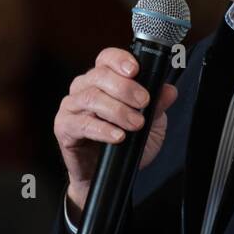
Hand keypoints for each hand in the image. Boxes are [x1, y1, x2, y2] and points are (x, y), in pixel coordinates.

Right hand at [54, 46, 178, 213]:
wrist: (110, 175)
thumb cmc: (127, 144)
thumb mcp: (151, 123)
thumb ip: (158, 105)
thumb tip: (169, 90)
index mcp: (103, 80)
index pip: (106, 58)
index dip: (119, 60)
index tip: (135, 70)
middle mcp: (84, 88)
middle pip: (99, 75)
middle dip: (125, 88)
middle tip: (143, 102)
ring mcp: (71, 107)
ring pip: (91, 98)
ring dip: (117, 110)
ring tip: (135, 123)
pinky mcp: (64, 128)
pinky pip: (81, 123)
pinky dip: (102, 129)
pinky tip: (118, 136)